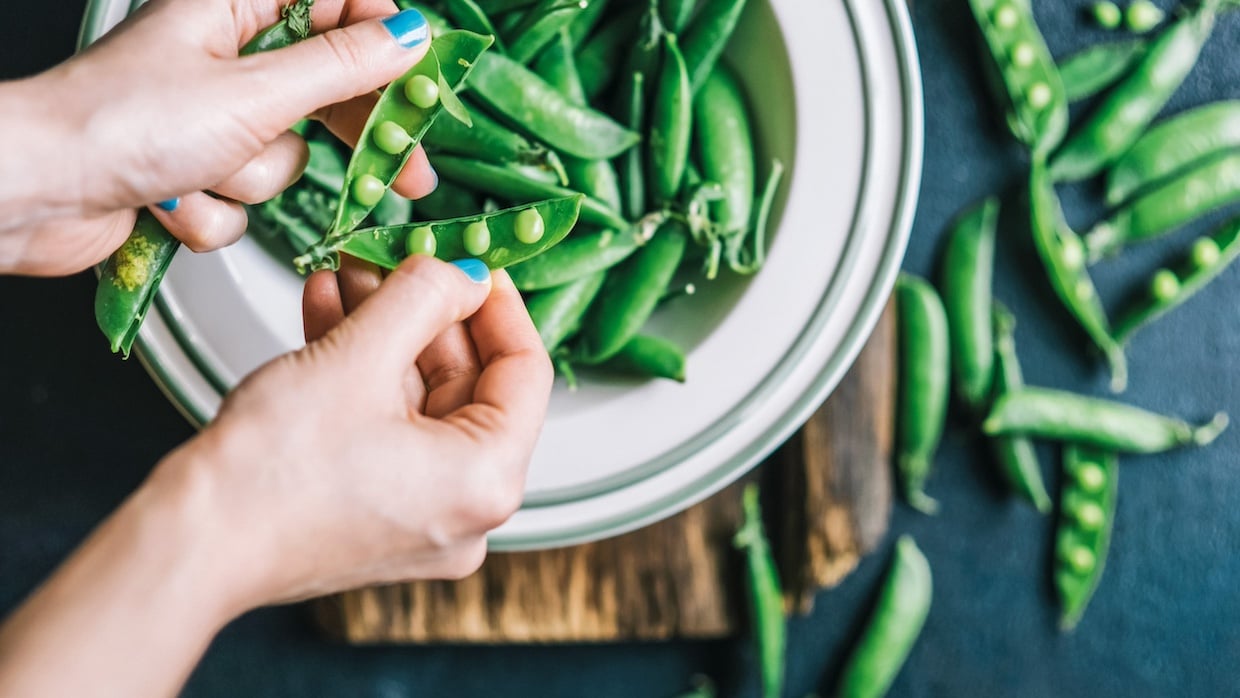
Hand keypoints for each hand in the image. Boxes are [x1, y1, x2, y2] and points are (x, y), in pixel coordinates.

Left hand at [1, 0, 438, 275]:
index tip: (424, 78)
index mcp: (232, 8)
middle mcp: (223, 57)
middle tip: (408, 174)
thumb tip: (410, 36)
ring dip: (249, 180)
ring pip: (284, 156)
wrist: (36, 194)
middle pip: (324, 87)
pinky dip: (214, 211)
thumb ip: (341, 69)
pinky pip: (243, 198)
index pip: (336, 5)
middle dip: (350, 137)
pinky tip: (174, 201)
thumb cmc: (120, 125)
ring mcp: (208, 118)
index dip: (385, 39)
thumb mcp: (254, 94)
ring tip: (205, 171)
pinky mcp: (194, 173)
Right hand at [161, 256, 551, 604]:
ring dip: (385, 331)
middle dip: (425, 312)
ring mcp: (422, 516)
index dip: (498, 304)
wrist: (190, 544)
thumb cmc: (270, 473)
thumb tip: (461, 272)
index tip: (474, 260)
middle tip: (395, 257)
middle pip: (469, 384)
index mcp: (488, 480)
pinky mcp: (378, 513)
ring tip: (348, 273)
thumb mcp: (360, 356)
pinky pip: (390, 427)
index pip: (526, 372)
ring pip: (420, 400)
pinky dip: (364, 372)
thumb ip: (423, 297)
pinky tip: (329, 313)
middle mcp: (468, 509)